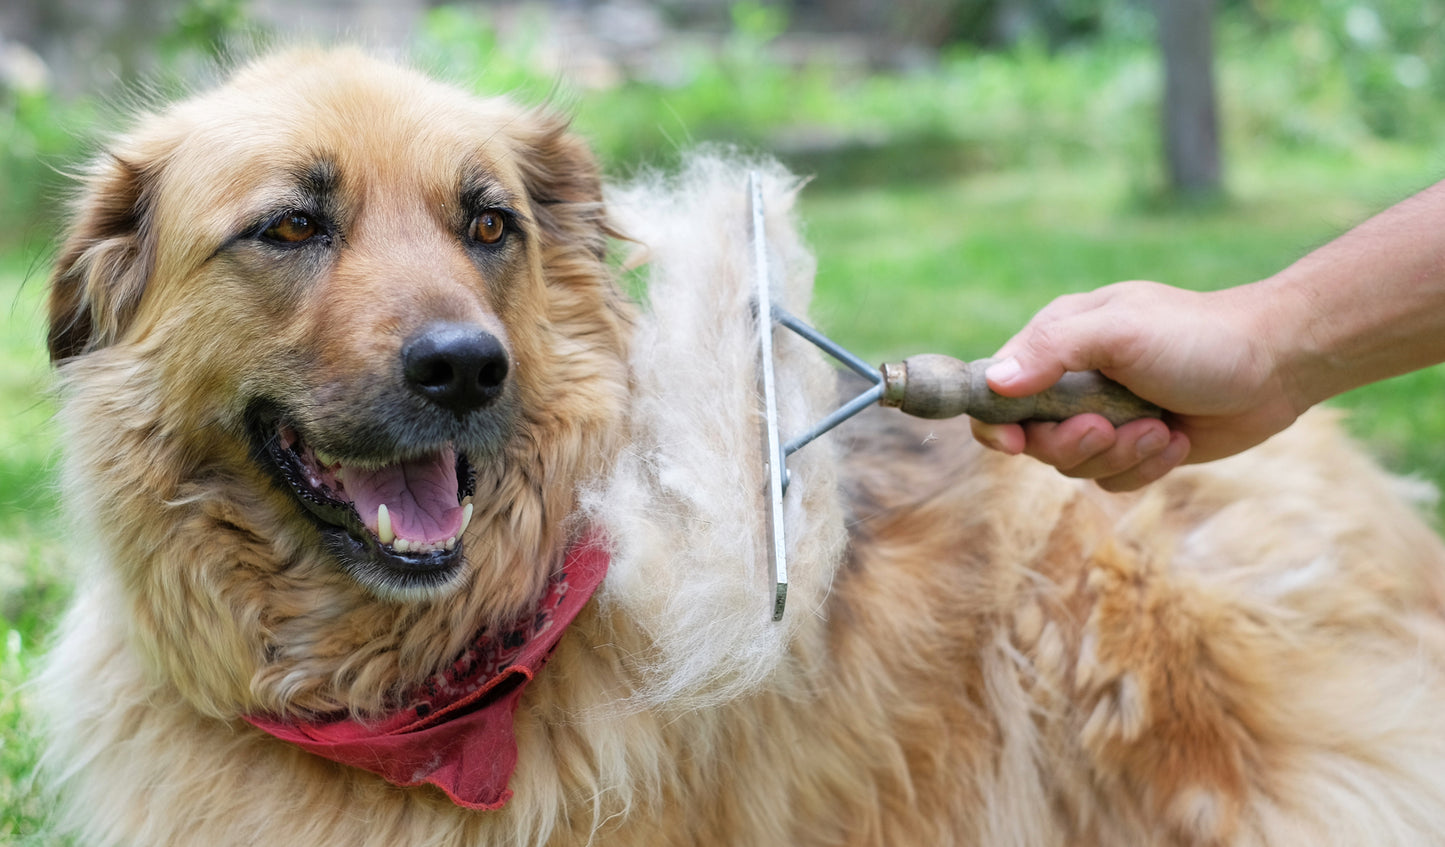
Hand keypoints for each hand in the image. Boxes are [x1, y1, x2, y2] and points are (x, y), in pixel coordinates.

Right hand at [970, 280, 1305, 490]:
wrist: (1277, 364)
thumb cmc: (1198, 335)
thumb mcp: (1121, 330)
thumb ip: (1054, 350)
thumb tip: (994, 381)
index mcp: (1059, 341)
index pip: (996, 388)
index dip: (995, 421)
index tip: (1014, 442)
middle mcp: (1074, 382)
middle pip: (1033, 439)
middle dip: (1071, 443)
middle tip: (1108, 428)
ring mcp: (1105, 416)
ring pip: (1074, 465)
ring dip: (1118, 455)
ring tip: (1159, 429)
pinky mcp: (1136, 447)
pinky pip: (1113, 479)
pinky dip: (1145, 467)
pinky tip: (1176, 439)